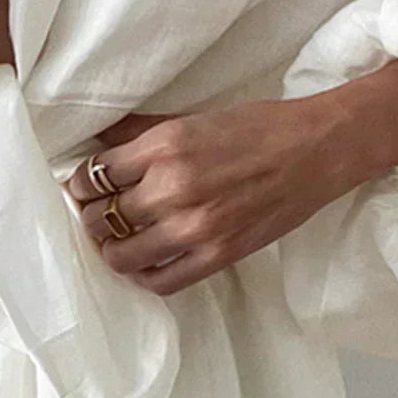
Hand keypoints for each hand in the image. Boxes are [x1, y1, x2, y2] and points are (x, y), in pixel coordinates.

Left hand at [62, 97, 358, 294]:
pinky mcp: (218, 255)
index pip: (94, 176)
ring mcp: (195, 227)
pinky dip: (141, 275)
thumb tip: (97, 143)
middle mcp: (173, 187)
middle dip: (92, 215)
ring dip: (109, 248)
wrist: (318, 149)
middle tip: (97, 212)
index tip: (83, 188)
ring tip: (115, 239)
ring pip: (120, 254)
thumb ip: (141, 133)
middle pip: (100, 216)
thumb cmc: (258, 127)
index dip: (80, 184)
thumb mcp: (192, 117)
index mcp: (164, 146)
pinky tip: (141, 263)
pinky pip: (160, 280)